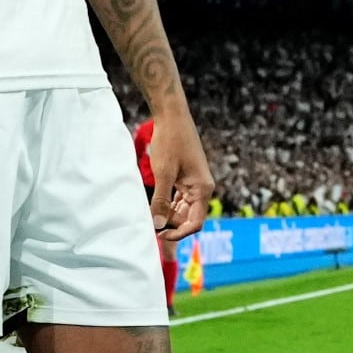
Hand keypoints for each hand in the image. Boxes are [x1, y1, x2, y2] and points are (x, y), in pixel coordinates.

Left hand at [143, 106, 214, 240]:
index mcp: (202, 189)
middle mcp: (202, 188)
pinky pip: (180, 199)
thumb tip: (157, 224)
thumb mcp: (163, 173)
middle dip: (171, 224)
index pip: (195, 223)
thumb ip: (161, 201)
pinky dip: (168, 204)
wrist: (172, 116)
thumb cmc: (170, 142)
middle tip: (150, 223)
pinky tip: (155, 205)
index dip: (178, 233)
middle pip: (189, 218)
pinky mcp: (187, 178)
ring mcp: (195, 183)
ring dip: (168, 214)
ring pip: (183, 209)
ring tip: (151, 214)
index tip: (159, 235)